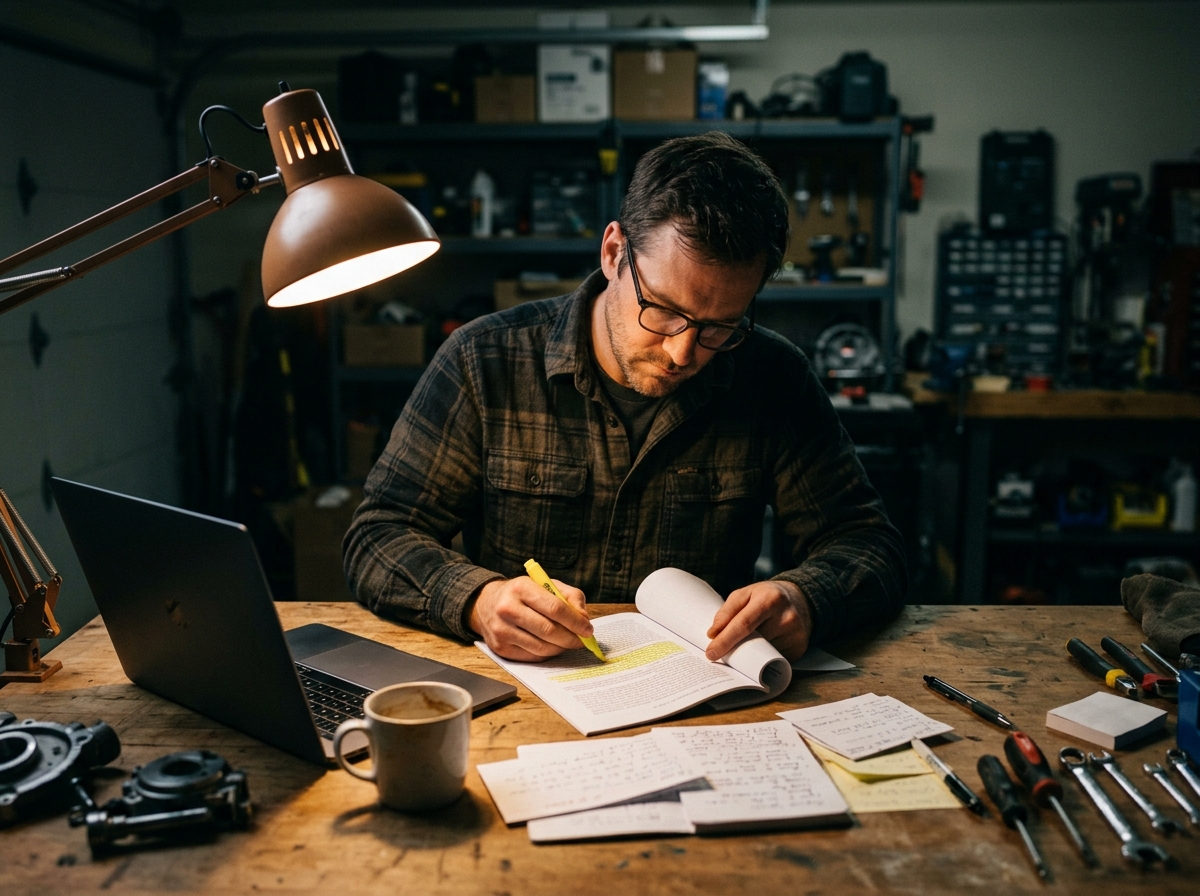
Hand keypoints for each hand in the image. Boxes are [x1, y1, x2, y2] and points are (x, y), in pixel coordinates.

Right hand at [468, 576, 593, 661]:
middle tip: (582, 640)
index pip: (555, 608)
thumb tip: (584, 618)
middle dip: (571, 638)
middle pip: (549, 630)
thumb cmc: (522, 594)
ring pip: (541, 647)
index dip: (575, 621)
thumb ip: (570, 596)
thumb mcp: (546, 585)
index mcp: (521, 588)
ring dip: (561, 648)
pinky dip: (547, 654)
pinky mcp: (500, 648)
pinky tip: (552, 646)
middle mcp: (508, 609)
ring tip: (568, 642)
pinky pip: (532, 656)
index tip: (588, 629)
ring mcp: (502, 630)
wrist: (486, 604)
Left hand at [705, 581, 811, 661]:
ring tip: (742, 648)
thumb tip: (713, 634)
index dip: (725, 640)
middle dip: (734, 650)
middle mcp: (786, 617)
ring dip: (748, 655)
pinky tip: (758, 652)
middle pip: (753, 641)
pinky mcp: (799, 648)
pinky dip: (762, 658)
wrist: (801, 599)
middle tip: (719, 655)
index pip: (744, 624)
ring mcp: (795, 634)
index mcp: (770, 598)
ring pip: (762, 654)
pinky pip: (774, 659)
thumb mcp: (746, 593)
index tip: (711, 653)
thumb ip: (727, 610)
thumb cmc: (767, 596)